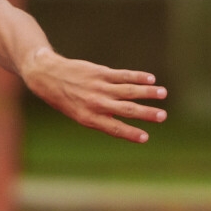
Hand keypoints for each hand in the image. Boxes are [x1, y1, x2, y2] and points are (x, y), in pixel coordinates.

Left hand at [21, 47, 166, 142]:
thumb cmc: (65, 99)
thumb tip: (126, 119)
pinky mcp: (100, 73)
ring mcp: (99, 86)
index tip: (146, 138)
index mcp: (90, 118)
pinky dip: (138, 76)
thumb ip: (101, 117)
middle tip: (163, 116)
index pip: (115, 128)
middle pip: (127, 109)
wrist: (48, 76)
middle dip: (146, 113)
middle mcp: (96, 103)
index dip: (131, 133)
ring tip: (163, 93)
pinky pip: (123, 75)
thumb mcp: (79, 114)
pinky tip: (150, 78)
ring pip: (129, 90)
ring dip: (148, 92)